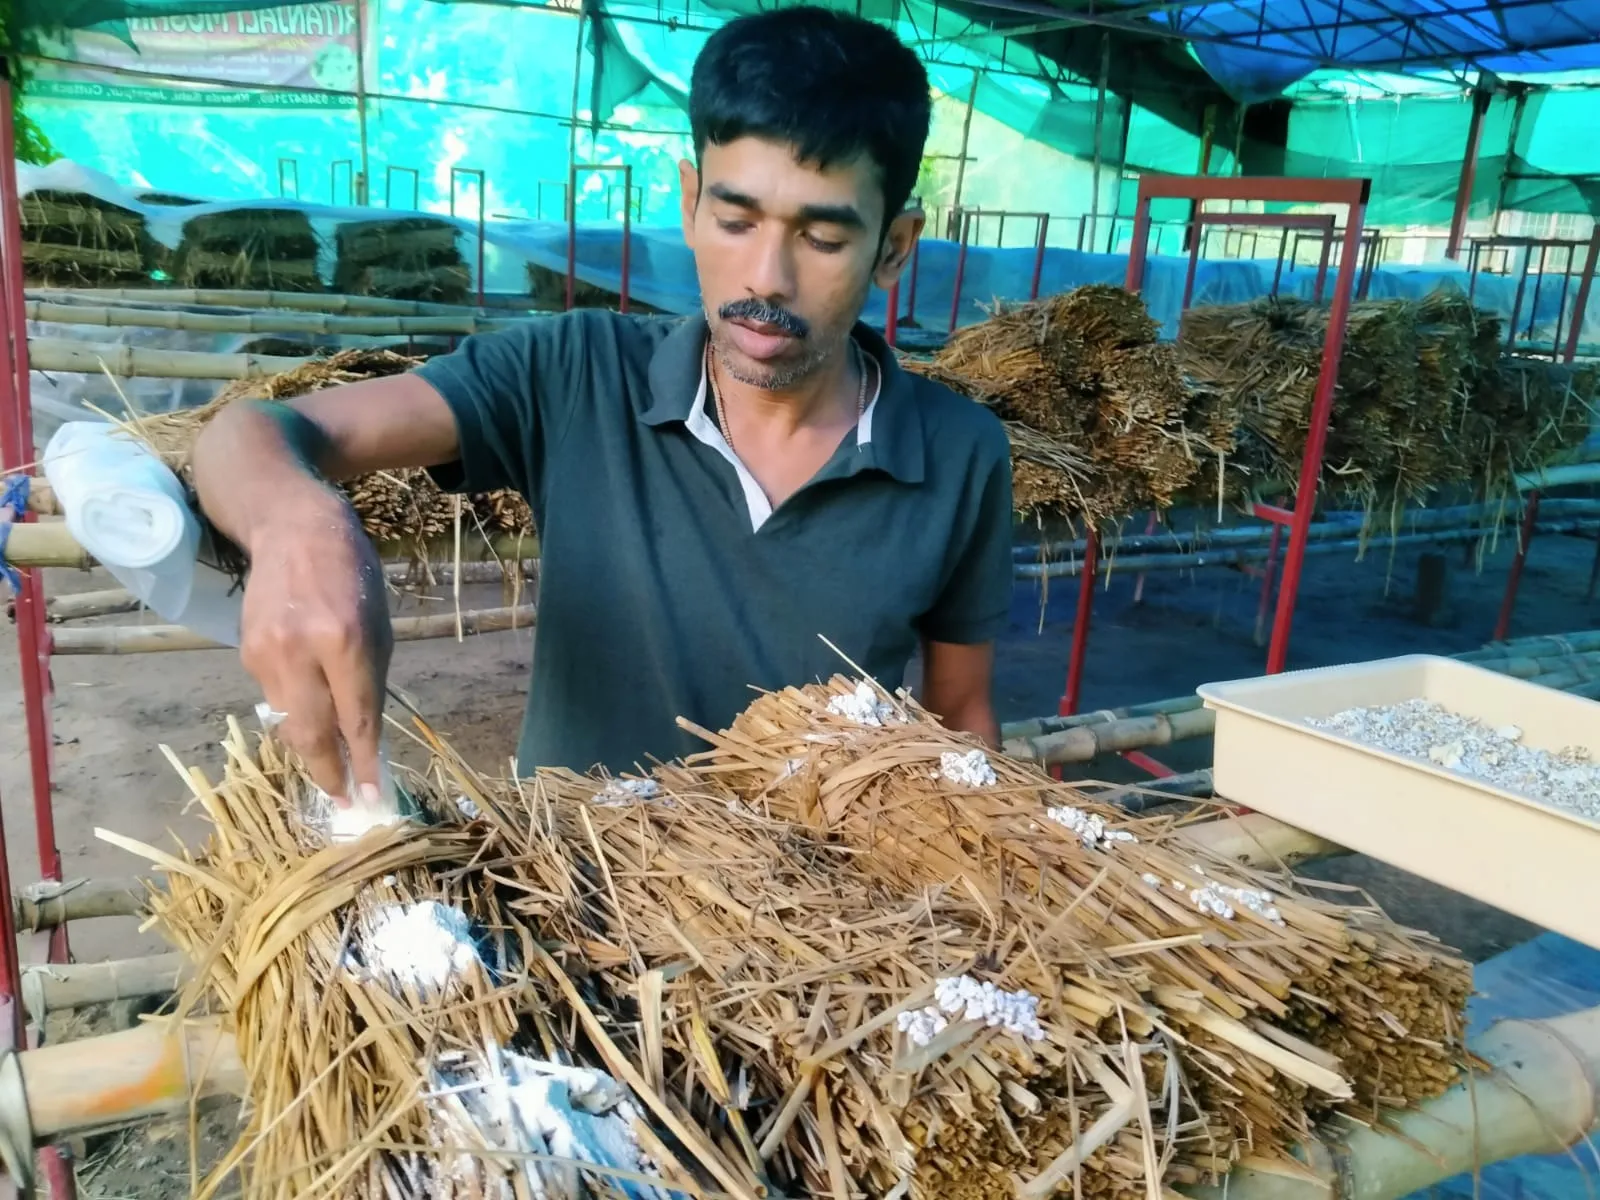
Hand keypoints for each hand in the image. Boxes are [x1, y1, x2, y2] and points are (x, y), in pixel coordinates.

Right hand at [238, 486, 393, 802]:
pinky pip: (273, 693)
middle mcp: (302, 649)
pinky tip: (306, 700)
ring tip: (329, 757)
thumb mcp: (379, 623)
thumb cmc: (351, 574)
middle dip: (327, 773)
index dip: (362, 763)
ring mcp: (266, 651)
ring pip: (288, 719)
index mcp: (346, 641)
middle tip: (343, 798)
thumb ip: (370, 680)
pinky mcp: (244, 650)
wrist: (291, 527)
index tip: (370, 797)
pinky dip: (293, 706)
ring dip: (310, 742)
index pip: (355, 719)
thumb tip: (365, 737)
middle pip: (310, 733)